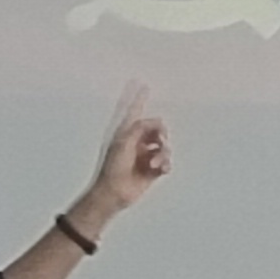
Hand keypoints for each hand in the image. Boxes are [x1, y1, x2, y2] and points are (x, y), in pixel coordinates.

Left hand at [77, 85, 171, 233]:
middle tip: (159, 140)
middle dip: (161, 133)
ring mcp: (144, 156)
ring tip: (154, 164)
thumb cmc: (113, 168)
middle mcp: (136, 142)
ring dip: (162, 153)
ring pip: (164, 146)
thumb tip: (156, 122)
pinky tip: (160, 169)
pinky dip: (166, 164)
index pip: (134, 111)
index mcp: (126, 133)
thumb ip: (140, 127)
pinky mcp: (152, 170)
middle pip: (156, 128)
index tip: (144, 85)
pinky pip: (166, 162)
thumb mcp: (124, 142)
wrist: (114, 193)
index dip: (139, 98)